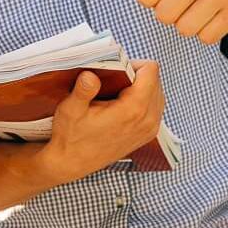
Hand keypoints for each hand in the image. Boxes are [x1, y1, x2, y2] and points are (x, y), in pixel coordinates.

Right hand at [40, 61, 165, 183]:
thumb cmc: (70, 136)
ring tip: (117, 92)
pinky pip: (155, 108)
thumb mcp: (71, 110)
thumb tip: (90, 74)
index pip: (151, 70)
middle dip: (137, 75)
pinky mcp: (147, 135)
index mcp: (133, 110)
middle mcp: (148, 120)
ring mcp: (150, 130)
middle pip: (156, 80)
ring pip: (157, 94)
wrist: (71, 163)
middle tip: (113, 80)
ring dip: (141, 88)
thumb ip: (83, 90)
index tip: (115, 70)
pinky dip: (143, 101)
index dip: (133, 64)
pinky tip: (122, 105)